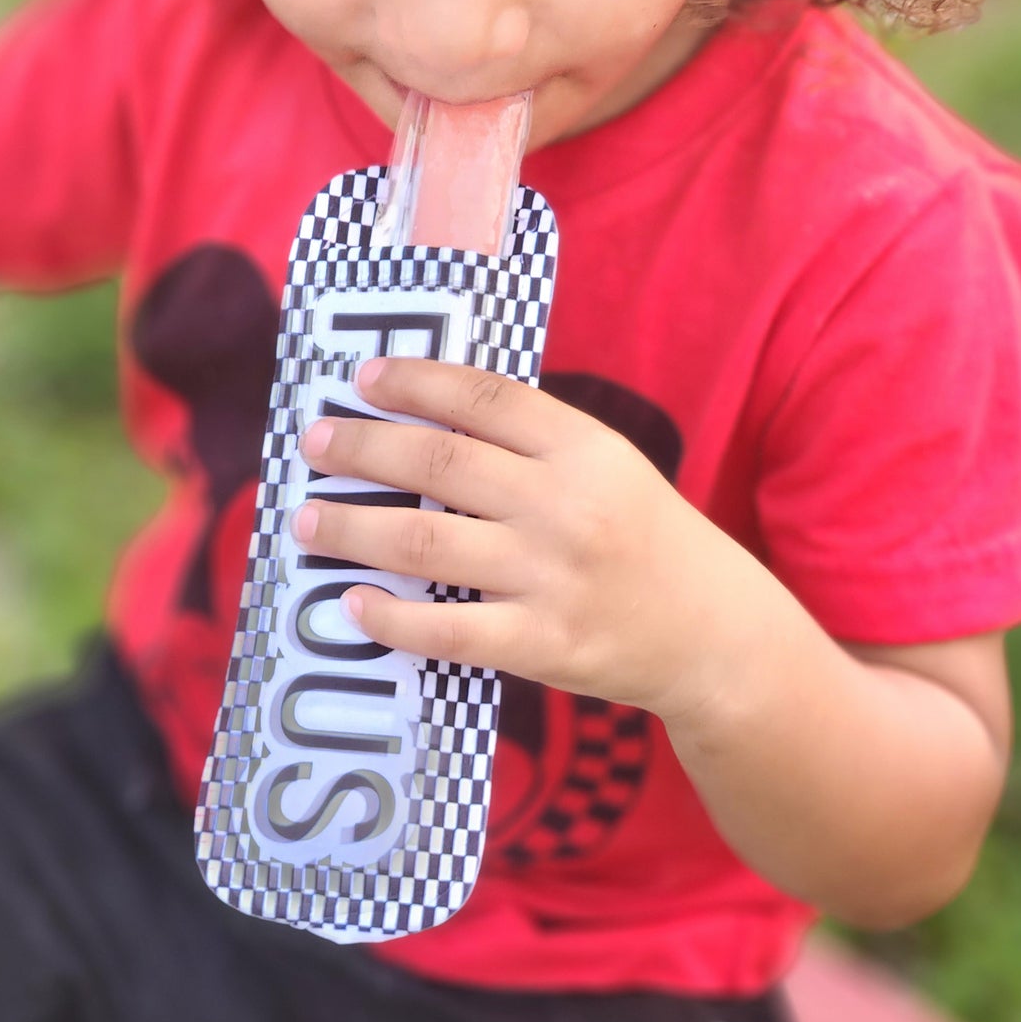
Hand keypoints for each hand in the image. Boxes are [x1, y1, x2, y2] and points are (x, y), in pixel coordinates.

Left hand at [294, 355, 741, 720]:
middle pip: (438, 460)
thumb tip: (419, 414)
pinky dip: (390, 616)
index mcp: (584, 447)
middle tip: (313, 442)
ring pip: (424, 540)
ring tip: (306, 518)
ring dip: (351, 526)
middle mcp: (565, 505)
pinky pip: (446, 629)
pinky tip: (352, 602)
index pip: (483, 396)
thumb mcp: (606, 466)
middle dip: (361, 446)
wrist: (713, 632)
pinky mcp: (542, 644)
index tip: (363, 377)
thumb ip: (530, 441)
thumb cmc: (640, 536)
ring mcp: (551, 576)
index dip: (416, 380)